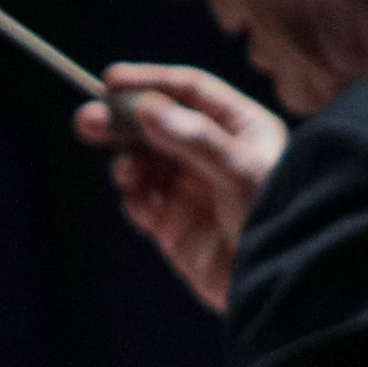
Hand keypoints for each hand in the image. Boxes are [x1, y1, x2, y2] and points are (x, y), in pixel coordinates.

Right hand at [79, 62, 285, 313]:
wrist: (280, 285)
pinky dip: (134, 198)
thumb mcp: (241, 170)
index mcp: (239, 128)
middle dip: (121, 122)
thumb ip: (192, 138)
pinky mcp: (174, 226)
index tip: (110, 81)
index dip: (149, 83)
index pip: (189, 92)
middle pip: (156, 125)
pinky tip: (139, 201)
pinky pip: (142, 203)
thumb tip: (145, 107)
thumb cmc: (276, 217)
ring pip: (144, 163)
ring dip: (127, 162)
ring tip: (126, 172)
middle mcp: (212, 154)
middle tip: (87, 121)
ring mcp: (191, 190)